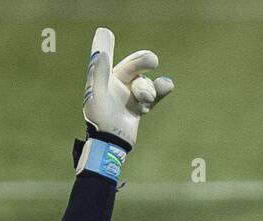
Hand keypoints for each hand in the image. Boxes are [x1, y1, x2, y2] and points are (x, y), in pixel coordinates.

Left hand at [83, 28, 172, 150]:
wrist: (111, 143)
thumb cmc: (99, 119)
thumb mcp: (96, 95)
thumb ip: (98, 73)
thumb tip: (102, 53)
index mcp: (105, 80)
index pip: (111, 58)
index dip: (112, 46)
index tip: (113, 35)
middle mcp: (118, 86)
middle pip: (135, 66)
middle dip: (143, 62)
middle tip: (152, 61)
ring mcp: (130, 96)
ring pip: (146, 83)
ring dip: (147, 90)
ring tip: (144, 101)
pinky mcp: (140, 107)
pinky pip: (156, 93)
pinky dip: (162, 89)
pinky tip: (167, 85)